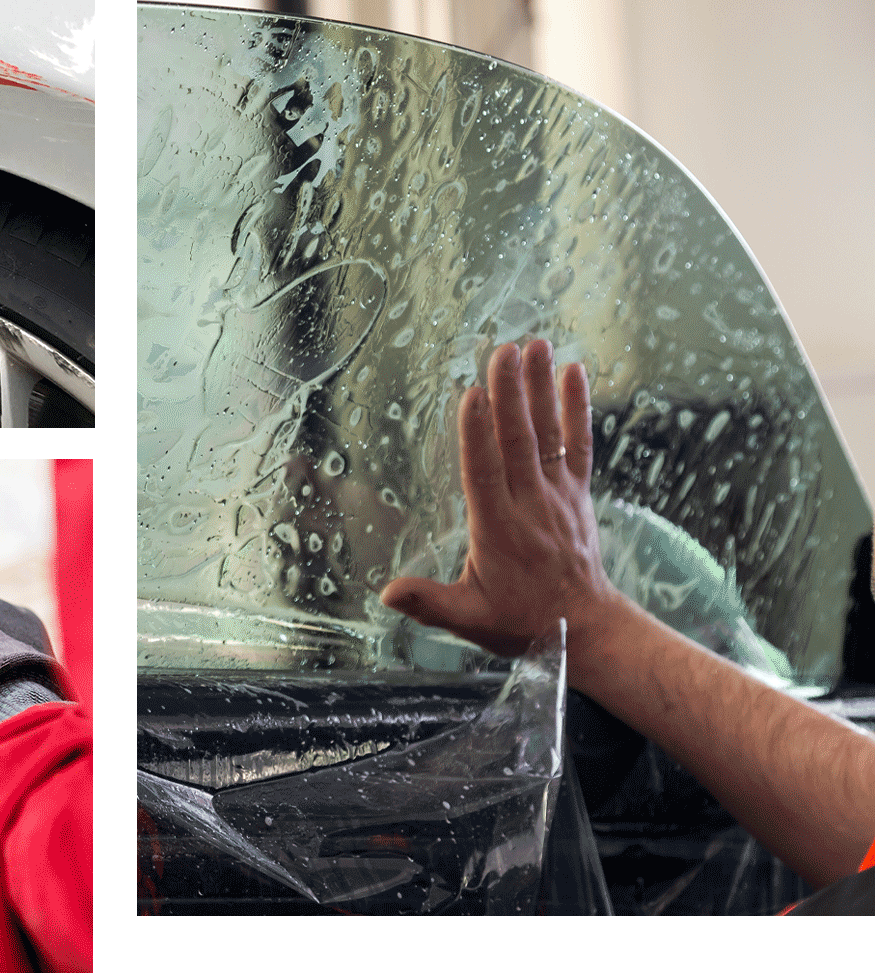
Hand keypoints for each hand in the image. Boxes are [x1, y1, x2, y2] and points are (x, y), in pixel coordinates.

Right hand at [380, 339, 624, 658]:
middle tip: (502, 351)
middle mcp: (530, 506)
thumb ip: (427, 601)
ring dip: (540, 388)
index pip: (485, 475)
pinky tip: (575, 373)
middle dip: (510, 394)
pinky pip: (579, 444)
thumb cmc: (522, 621)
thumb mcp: (468, 618)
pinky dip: (577, 408)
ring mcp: (558, 496)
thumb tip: (385, 592)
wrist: (587, 626)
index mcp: (498, 531)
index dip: (477, 435)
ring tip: (535, 345)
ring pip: (548, 434)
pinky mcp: (577, 492)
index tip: (471, 396)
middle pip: (518, 442)